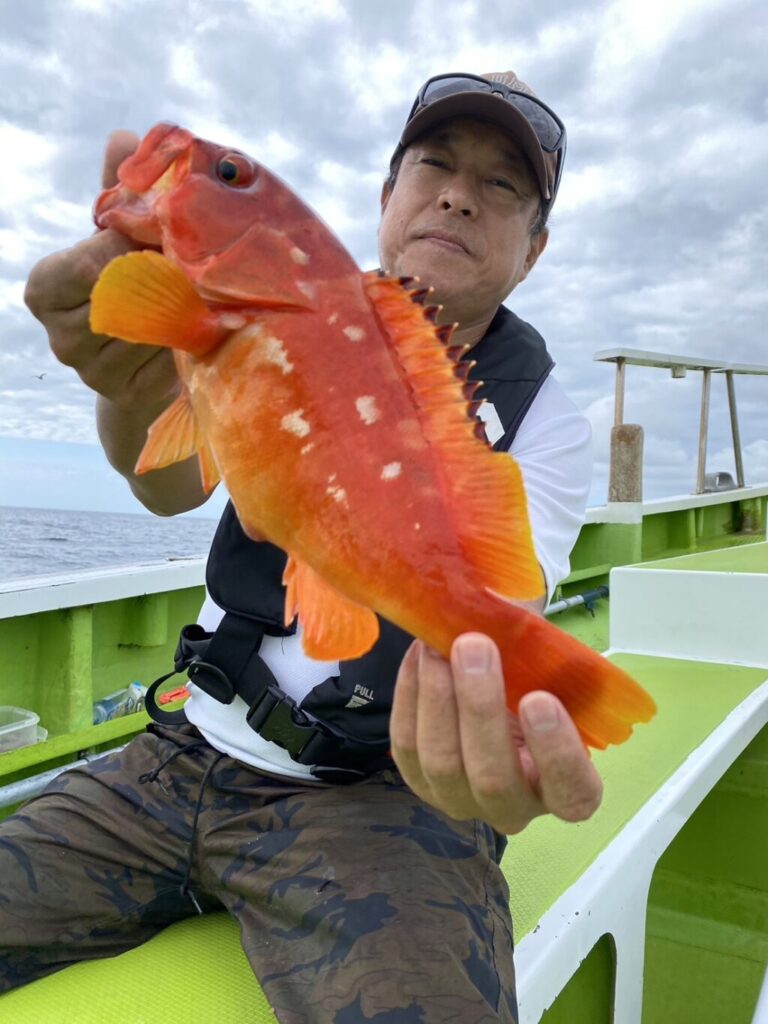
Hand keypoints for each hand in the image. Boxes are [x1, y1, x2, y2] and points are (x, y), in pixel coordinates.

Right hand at [24, 130, 178, 410]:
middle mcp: (60, 336)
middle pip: (122, 295)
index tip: (167, 236)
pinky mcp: (128, 396)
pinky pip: (170, 359)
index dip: (134, 247)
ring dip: (187, 306)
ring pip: (151, 328)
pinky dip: (193, 339)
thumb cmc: (131, 285)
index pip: (91, 260)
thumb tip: (125, 137)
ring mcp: (92, 373)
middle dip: (166, 275)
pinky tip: (205, 326)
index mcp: (45, 287)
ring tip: (208, 289)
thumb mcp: (120, 237)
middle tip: (200, 260)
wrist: (145, 365)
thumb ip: (119, 193)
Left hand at [390, 634, 602, 834]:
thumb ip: (545, 658)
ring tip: (437, 644)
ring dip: (438, 696)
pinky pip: (407, 744)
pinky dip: (411, 694)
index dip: (556, 752)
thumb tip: (513, 616)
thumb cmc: (533, 679)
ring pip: (442, 762)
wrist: (495, 682)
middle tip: (474, 645)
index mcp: (565, 789)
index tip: (539, 699)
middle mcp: (513, 807)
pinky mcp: (418, 781)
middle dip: (479, 707)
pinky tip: (420, 655)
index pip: (572, 791)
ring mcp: (460, 799)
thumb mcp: (551, 671)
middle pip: (493, 777)